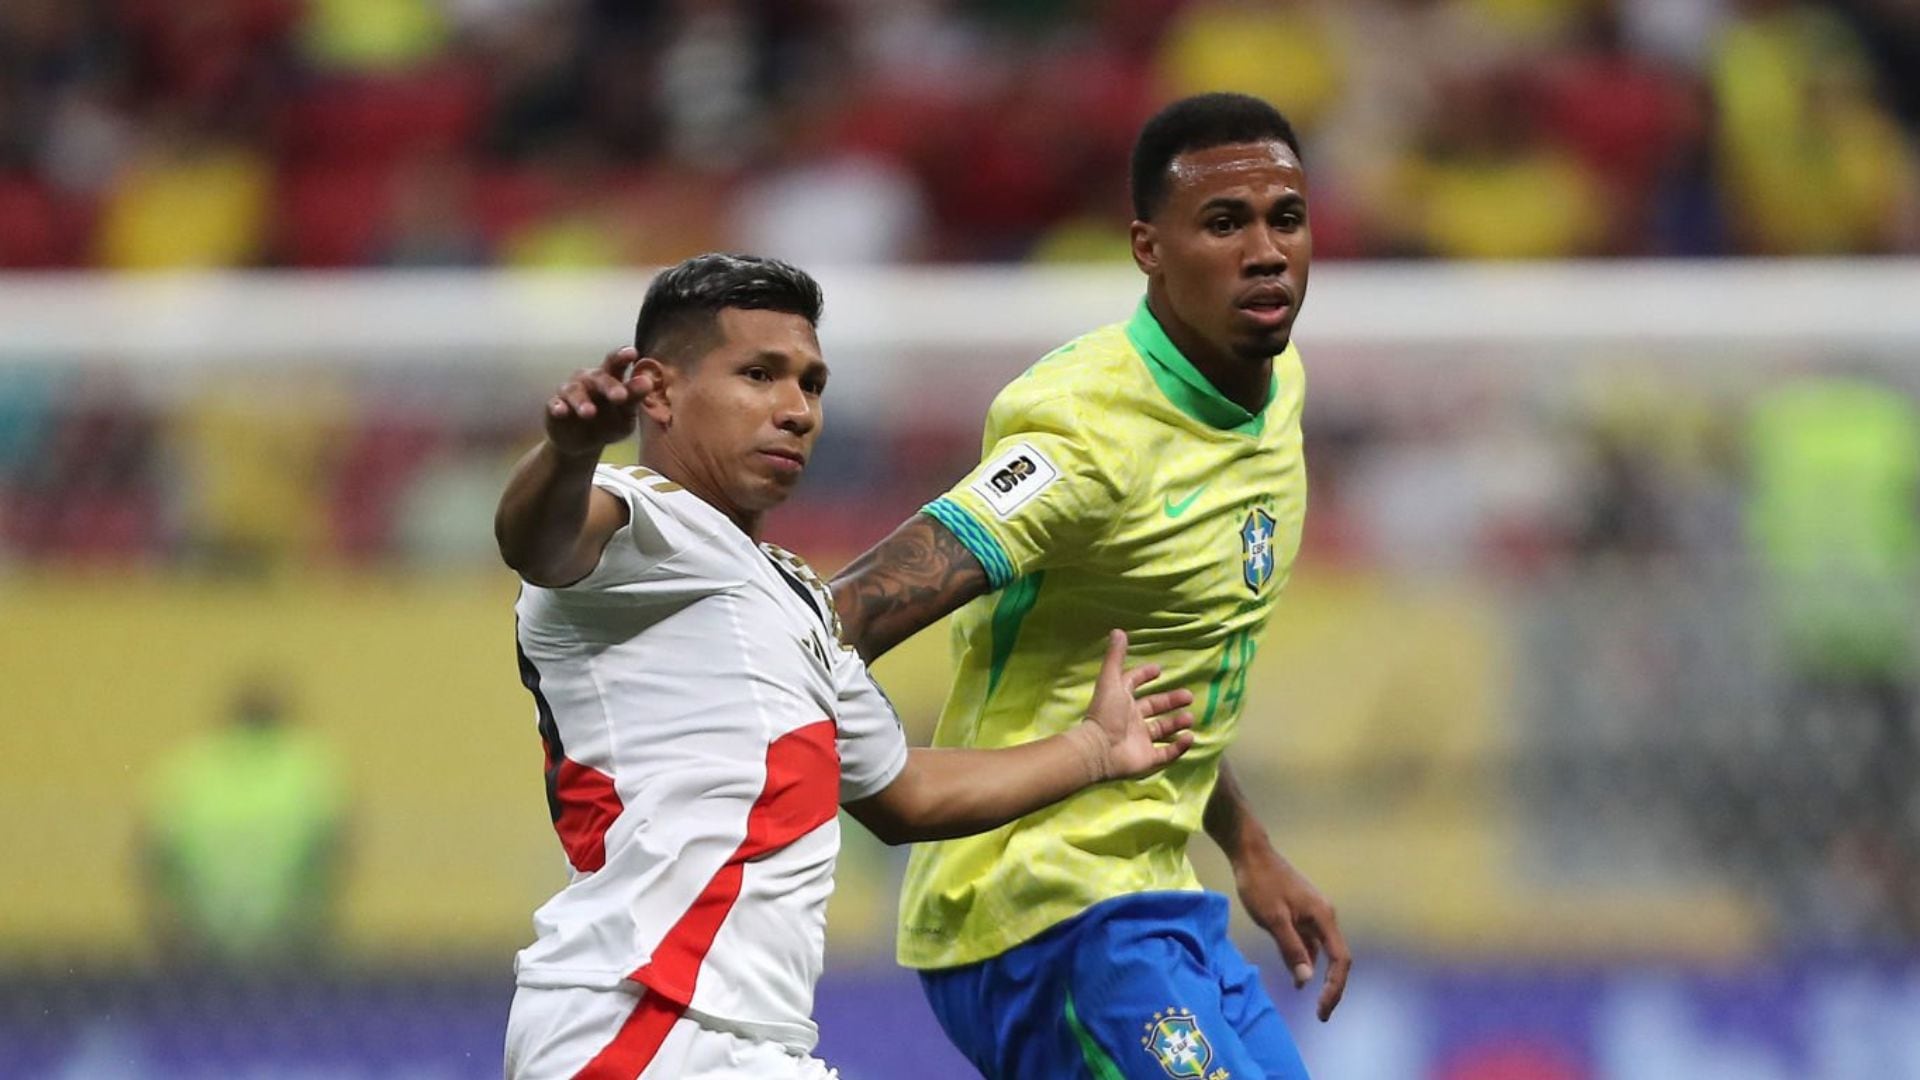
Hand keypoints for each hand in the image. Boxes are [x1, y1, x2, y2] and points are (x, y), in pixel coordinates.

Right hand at [545, 346, 650, 455]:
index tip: (632, 352)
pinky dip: (557, 407)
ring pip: (575, 391)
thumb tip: (647, 382)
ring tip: (589, 413)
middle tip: (620, 397)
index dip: (622, 356)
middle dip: (609, 386)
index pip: (616, 363)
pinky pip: (555, 404)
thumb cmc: (609, 422)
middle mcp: (589, 380)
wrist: (584, 444)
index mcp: (609, 377)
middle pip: (598, 377)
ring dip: (582, 401)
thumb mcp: (626, 414)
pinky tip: (560, 411)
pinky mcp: (555, 407)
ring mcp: (570, 392)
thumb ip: (635, 398)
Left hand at [1072, 629, 1195, 781]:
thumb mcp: (1111, 681)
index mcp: (1122, 701)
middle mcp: (1131, 720)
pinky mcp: (1147, 759)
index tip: (1159, 670)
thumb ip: (1115, 657)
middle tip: (1188, 696)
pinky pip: (1166, 753)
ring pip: (1162, 730)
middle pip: (1154, 708)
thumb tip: (1117, 630)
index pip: (1133, 685)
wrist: (1100, 749)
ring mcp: (1140, 740)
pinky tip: (1189, 737)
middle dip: (1171, 701)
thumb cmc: (1105, 713)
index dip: (1144, 676)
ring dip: (1177, 723)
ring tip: (1189, 717)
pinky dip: (1179, 746)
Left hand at [1233, 849, 1349, 1020]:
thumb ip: (1291, 949)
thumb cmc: (1260, 884)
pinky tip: (1296, 972)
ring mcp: (1314, 913)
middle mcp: (1324, 916)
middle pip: (1336, 958)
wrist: (1251, 853)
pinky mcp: (1302, 912)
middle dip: (1330, 986)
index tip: (1322, 1010)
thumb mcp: (1273, 919)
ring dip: (1317, 974)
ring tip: (1307, 997)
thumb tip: (1306, 980)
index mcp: (1323, 917)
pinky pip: (1310, 942)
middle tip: (1320, 1013)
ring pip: (1322, 951)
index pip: (1340, 960)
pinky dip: (1305, 959)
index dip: (1335, 988)